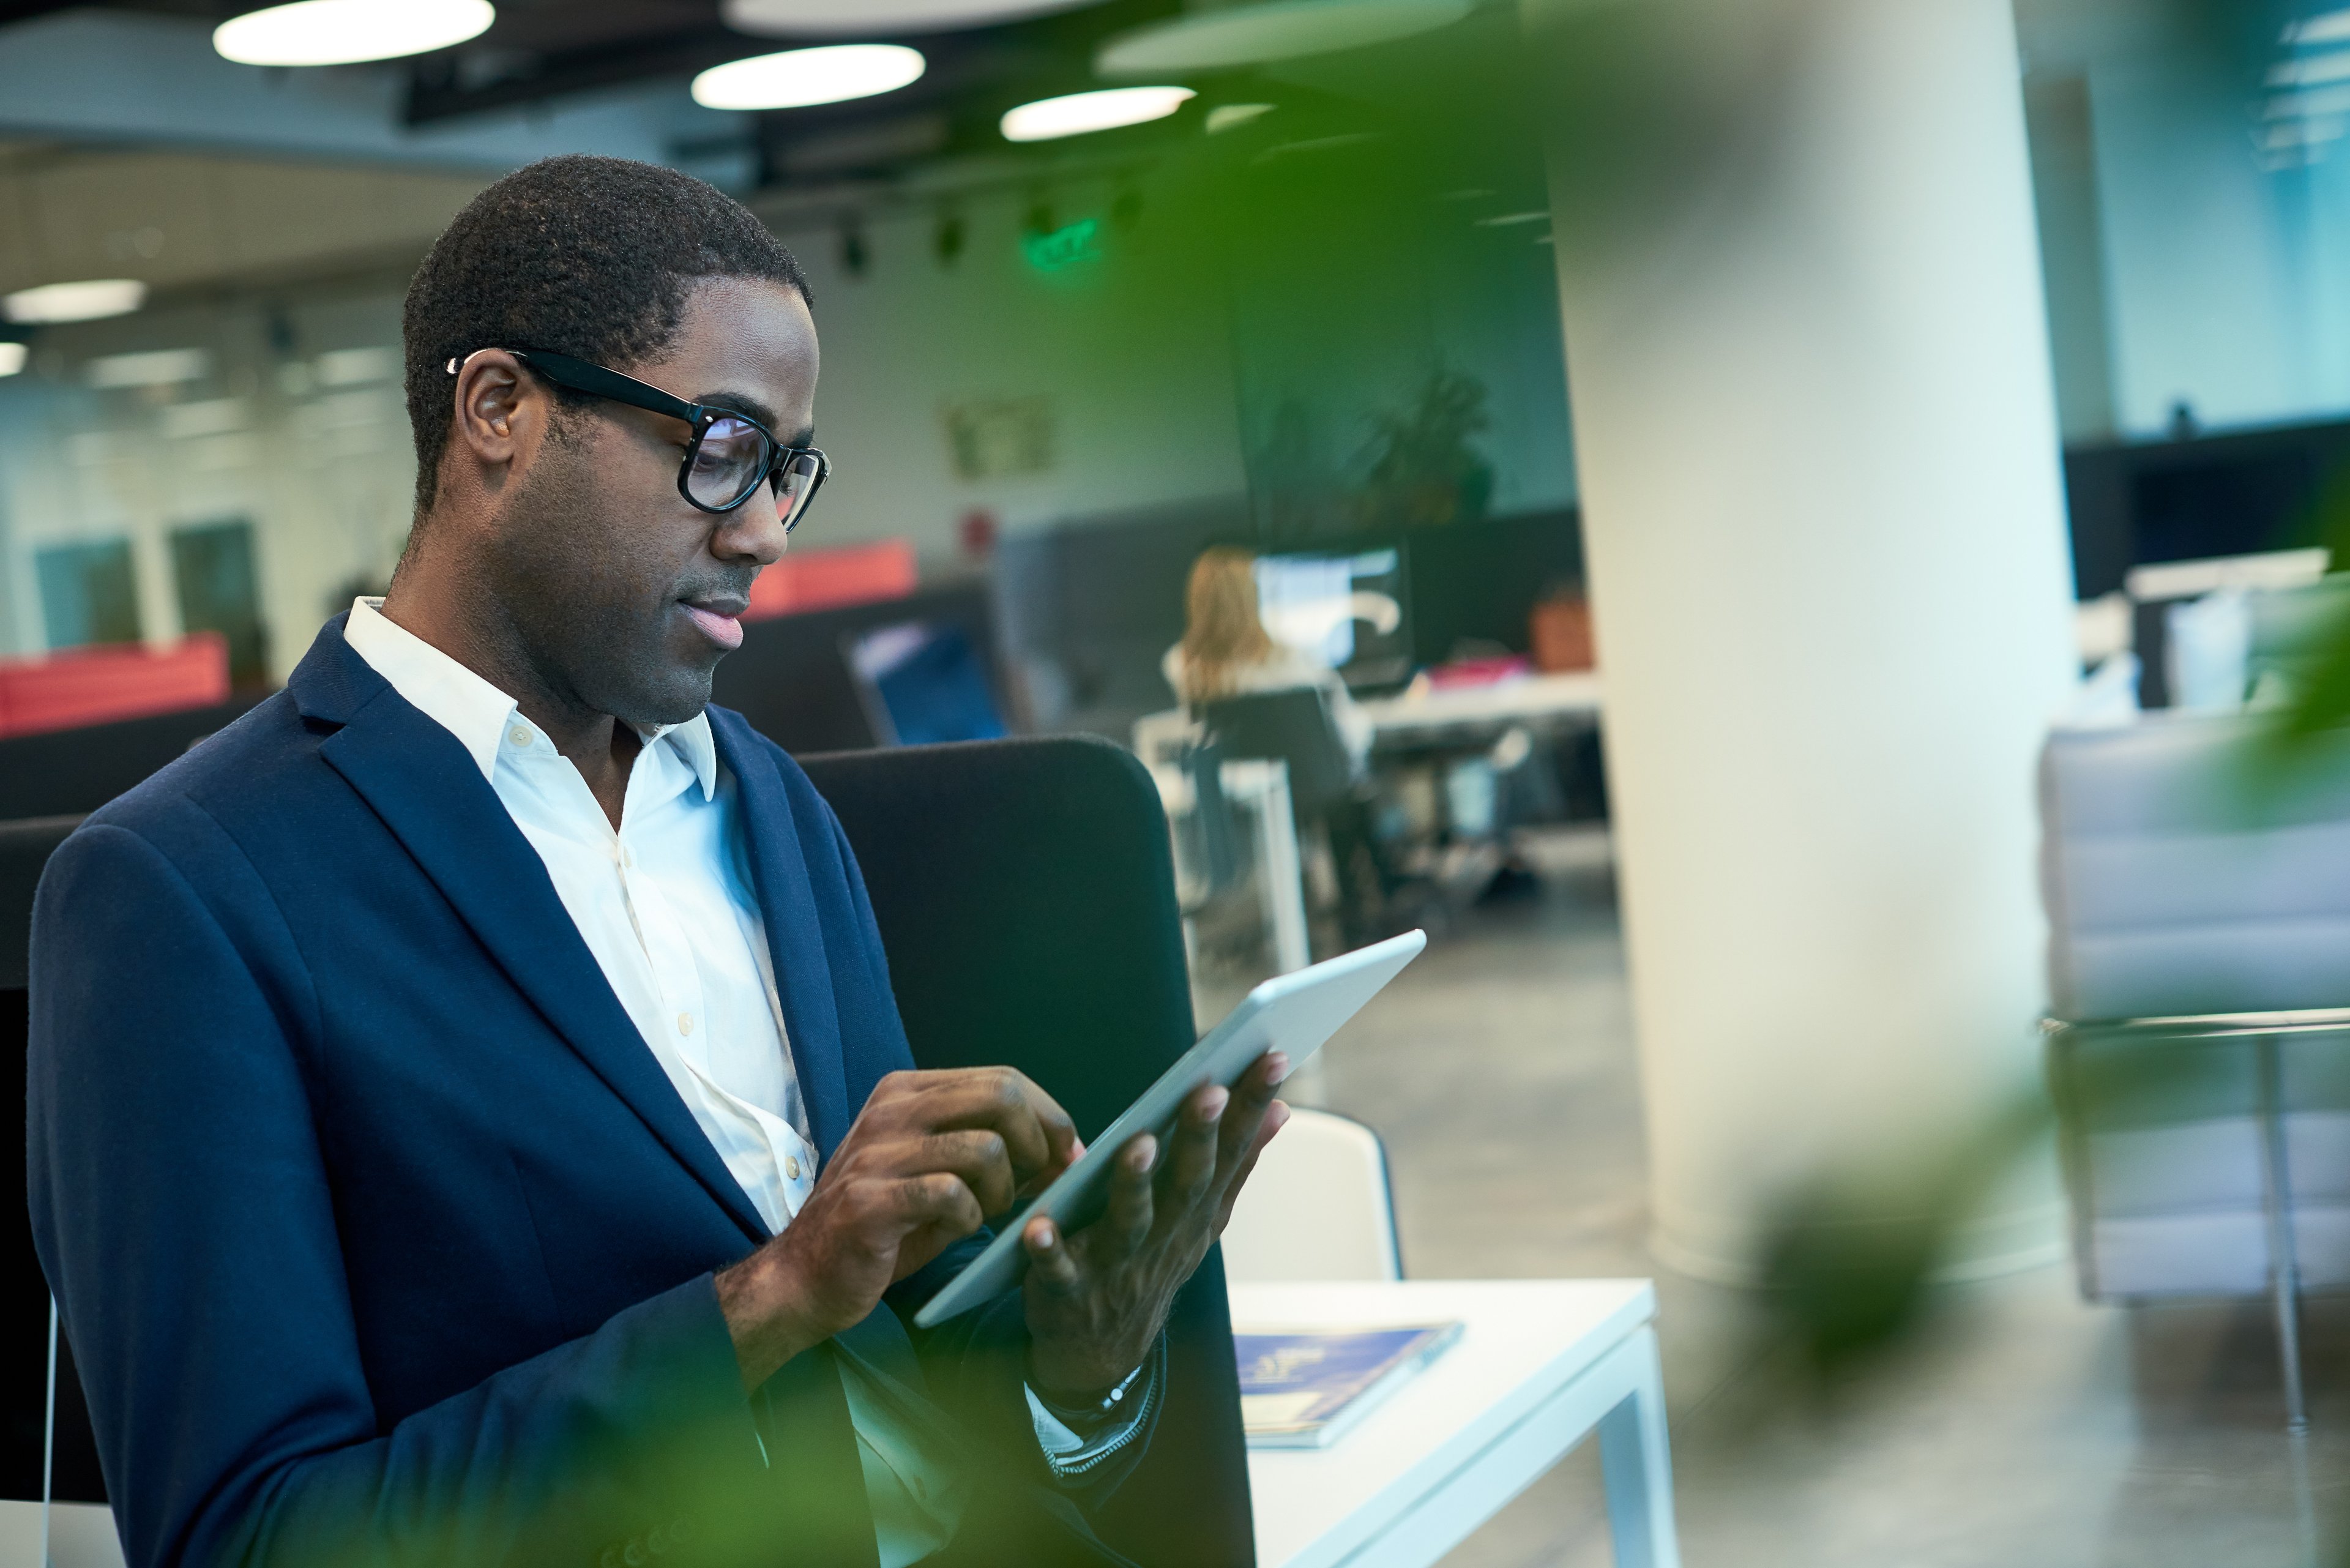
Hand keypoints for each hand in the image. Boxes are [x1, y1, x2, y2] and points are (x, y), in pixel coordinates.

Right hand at [716, 1067, 1077, 1387]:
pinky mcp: (870, 1200)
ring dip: (1005, 1190)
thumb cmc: (885, 1225)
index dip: (1050, 1115)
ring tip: (989, 1213)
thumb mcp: (939, 1173)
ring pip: (986, 1147)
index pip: (1003, 1078)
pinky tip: (957, 1230)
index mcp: (908, 1092)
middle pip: (1002, 1096)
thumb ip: (992, 1152)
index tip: (1070, 1153)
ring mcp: (878, 1152)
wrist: (806, 1275)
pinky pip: (951, 1194)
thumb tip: (1066, 1149)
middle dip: (1039, 1143)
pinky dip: (970, 1218)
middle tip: (1040, 1183)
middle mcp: (892, 1110)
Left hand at [1021, 1051, 1291, 1395]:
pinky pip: (1057, 1269)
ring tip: (1138, 1144)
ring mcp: (1116, 1264)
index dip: (1250, 1107)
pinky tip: (1038, 1227)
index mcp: (1195, 1213)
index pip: (1229, 1152)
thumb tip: (1279, 1109)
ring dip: (1133, 1184)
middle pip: (1186, 1183)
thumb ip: (1237, 1164)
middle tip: (1211, 1091)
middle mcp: (1163, 1237)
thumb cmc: (1152, 1263)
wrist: (1102, 1351)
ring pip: (1128, 1222)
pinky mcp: (1066, 1288)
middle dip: (1200, 1137)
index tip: (1272, 1057)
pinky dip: (1048, 1251)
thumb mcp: (1202, 1219)